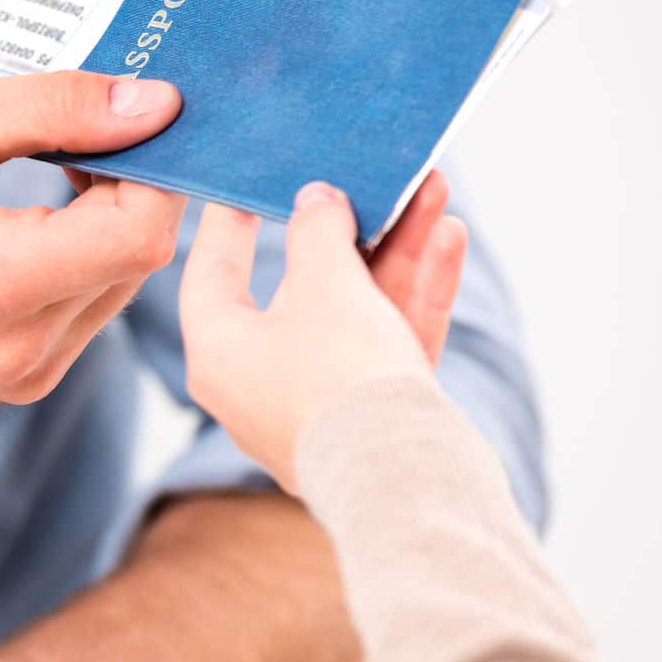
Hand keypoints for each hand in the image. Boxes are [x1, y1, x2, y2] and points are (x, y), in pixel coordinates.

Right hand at [0, 72, 186, 406]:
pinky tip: (22, 220)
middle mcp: (18, 351)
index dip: (151, 164)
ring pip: (121, 284)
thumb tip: (158, 103)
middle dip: (127, 184)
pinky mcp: (17, 385)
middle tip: (70, 130)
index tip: (114, 115)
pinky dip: (76, 256)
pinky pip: (86, 310)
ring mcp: (20, 379)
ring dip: (104, 220)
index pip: (143, 232)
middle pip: (139, 257)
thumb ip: (55, 107)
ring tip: (41, 171)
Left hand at [175, 172, 468, 491]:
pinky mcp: (369, 419)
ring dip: (397, 250)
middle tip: (371, 179)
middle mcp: (260, 382)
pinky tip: (449, 239)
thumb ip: (318, 232)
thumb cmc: (342, 376)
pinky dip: (416, 294)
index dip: (230, 222)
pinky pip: (387, 343)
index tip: (245, 183)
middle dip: (350, 229)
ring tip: (430, 190)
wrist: (406, 482)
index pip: (212, 272)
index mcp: (220, 353)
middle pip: (302, 286)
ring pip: (357, 310)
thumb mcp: (325, 284)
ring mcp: (318, 404)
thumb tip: (315, 201)